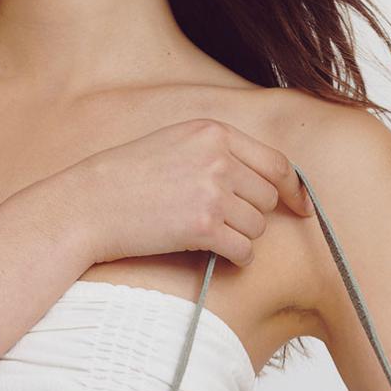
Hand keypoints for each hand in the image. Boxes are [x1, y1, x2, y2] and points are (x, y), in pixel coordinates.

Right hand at [52, 117, 313, 269]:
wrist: (89, 205)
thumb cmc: (128, 180)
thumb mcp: (175, 145)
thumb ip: (218, 154)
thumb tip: (267, 181)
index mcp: (213, 132)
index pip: (276, 163)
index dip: (294, 190)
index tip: (301, 207)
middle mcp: (218, 157)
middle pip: (268, 197)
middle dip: (254, 216)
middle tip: (225, 225)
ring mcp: (212, 191)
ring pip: (257, 227)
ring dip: (241, 238)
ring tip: (210, 237)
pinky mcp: (204, 227)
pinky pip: (244, 251)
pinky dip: (236, 259)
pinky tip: (217, 255)